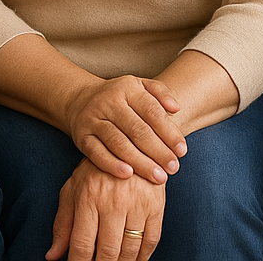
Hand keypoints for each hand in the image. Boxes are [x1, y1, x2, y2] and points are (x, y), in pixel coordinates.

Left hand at [48, 159, 164, 260]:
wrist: (130, 143)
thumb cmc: (95, 171)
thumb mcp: (73, 190)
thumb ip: (62, 224)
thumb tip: (52, 256)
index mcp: (88, 197)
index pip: (82, 244)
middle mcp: (113, 201)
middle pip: (107, 251)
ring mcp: (137, 203)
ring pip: (130, 250)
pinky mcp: (156, 205)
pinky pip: (151, 240)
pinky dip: (143, 257)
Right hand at [63, 75, 184, 184]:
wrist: (80, 99)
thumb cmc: (120, 98)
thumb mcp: (140, 86)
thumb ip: (160, 93)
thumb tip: (176, 108)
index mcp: (127, 88)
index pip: (152, 111)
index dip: (169, 132)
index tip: (182, 151)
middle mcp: (109, 102)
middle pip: (137, 129)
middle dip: (158, 151)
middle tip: (173, 168)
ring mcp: (93, 119)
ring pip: (118, 143)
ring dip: (140, 162)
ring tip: (158, 177)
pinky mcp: (82, 137)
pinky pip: (96, 152)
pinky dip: (111, 164)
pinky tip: (128, 175)